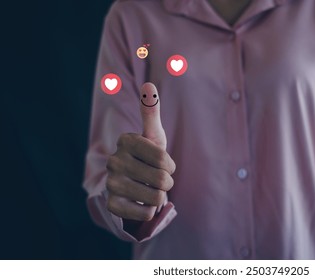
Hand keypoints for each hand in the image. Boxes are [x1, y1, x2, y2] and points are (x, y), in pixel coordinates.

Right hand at [105, 83, 175, 220]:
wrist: (131, 184)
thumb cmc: (147, 157)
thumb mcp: (153, 135)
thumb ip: (151, 110)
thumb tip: (149, 84)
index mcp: (125, 141)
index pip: (163, 158)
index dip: (170, 165)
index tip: (163, 164)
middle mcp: (113, 161)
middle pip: (162, 180)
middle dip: (166, 182)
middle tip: (157, 179)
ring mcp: (110, 184)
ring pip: (156, 198)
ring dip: (159, 197)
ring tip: (150, 190)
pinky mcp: (112, 205)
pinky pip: (146, 214)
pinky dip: (150, 211)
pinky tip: (140, 202)